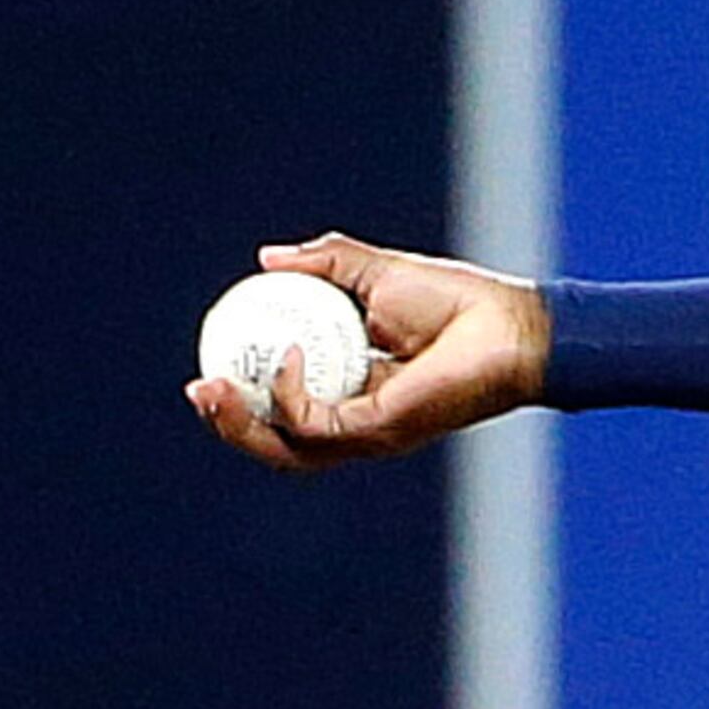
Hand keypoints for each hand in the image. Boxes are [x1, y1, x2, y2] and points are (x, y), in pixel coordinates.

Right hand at [184, 234, 550, 469]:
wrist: (509, 323)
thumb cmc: (459, 302)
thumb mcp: (377, 273)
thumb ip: (325, 264)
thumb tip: (269, 259)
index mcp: (356, 389)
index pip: (288, 409)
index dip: (245, 397)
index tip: (210, 366)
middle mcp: (360, 419)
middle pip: (279, 442)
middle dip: (230, 424)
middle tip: (199, 390)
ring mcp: (370, 430)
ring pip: (289, 449)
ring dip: (242, 425)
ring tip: (210, 389)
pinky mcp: (381, 429)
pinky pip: (316, 422)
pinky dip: (289, 395)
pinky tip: (284, 355)